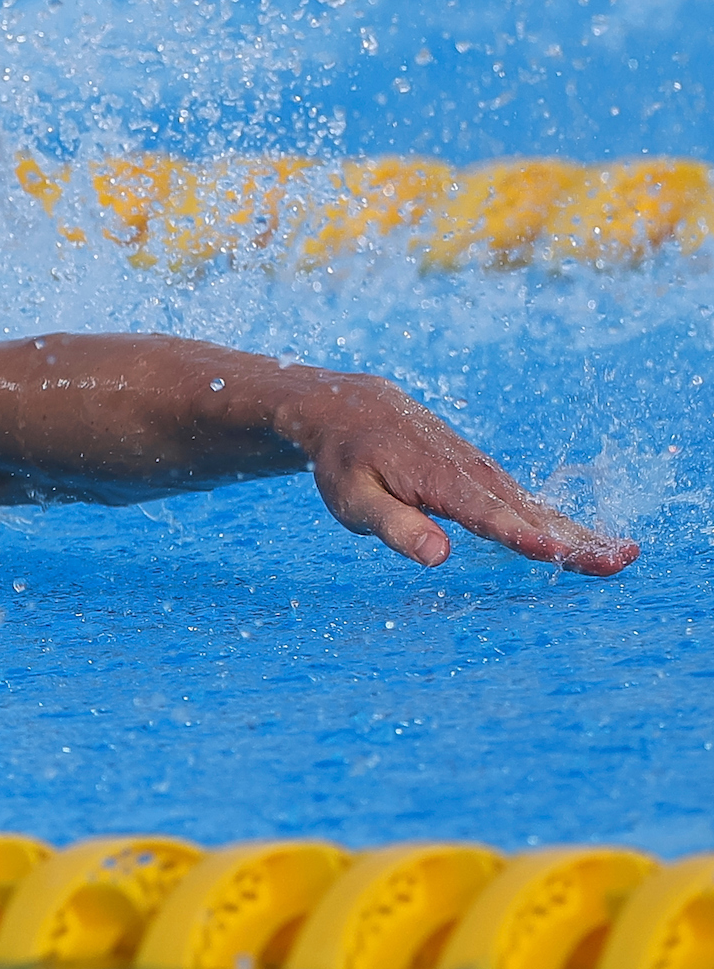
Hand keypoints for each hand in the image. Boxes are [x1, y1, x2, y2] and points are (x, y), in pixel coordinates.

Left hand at [283, 373, 637, 575]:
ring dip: (579, 532)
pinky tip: (586, 544)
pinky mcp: (484, 476)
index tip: (556, 552)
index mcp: (439, 480)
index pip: (487, 515)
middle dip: (573, 538)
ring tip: (621, 556)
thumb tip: (438, 556)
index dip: (521, 535)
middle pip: (528, 513)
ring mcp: (483, 472)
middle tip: (620, 560)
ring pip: (536, 508)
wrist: (352, 408)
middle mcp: (471, 473)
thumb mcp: (353, 498)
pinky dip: (559, 523)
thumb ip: (394, 526)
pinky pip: (527, 504)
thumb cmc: (347, 460)